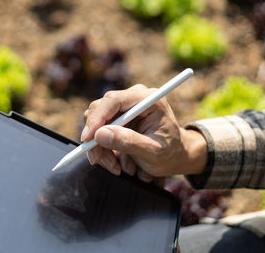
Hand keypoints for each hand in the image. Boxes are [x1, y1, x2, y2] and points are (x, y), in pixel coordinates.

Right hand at [81, 84, 206, 182]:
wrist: (176, 156)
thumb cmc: (170, 153)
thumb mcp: (152, 152)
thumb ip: (128, 142)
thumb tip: (99, 134)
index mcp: (148, 99)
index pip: (113, 100)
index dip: (97, 118)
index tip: (88, 139)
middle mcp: (134, 98)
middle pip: (100, 110)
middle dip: (96, 138)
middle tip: (98, 161)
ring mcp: (125, 107)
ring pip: (97, 123)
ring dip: (100, 147)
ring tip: (115, 167)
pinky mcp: (118, 118)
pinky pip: (99, 131)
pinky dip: (103, 148)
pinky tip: (116, 162)